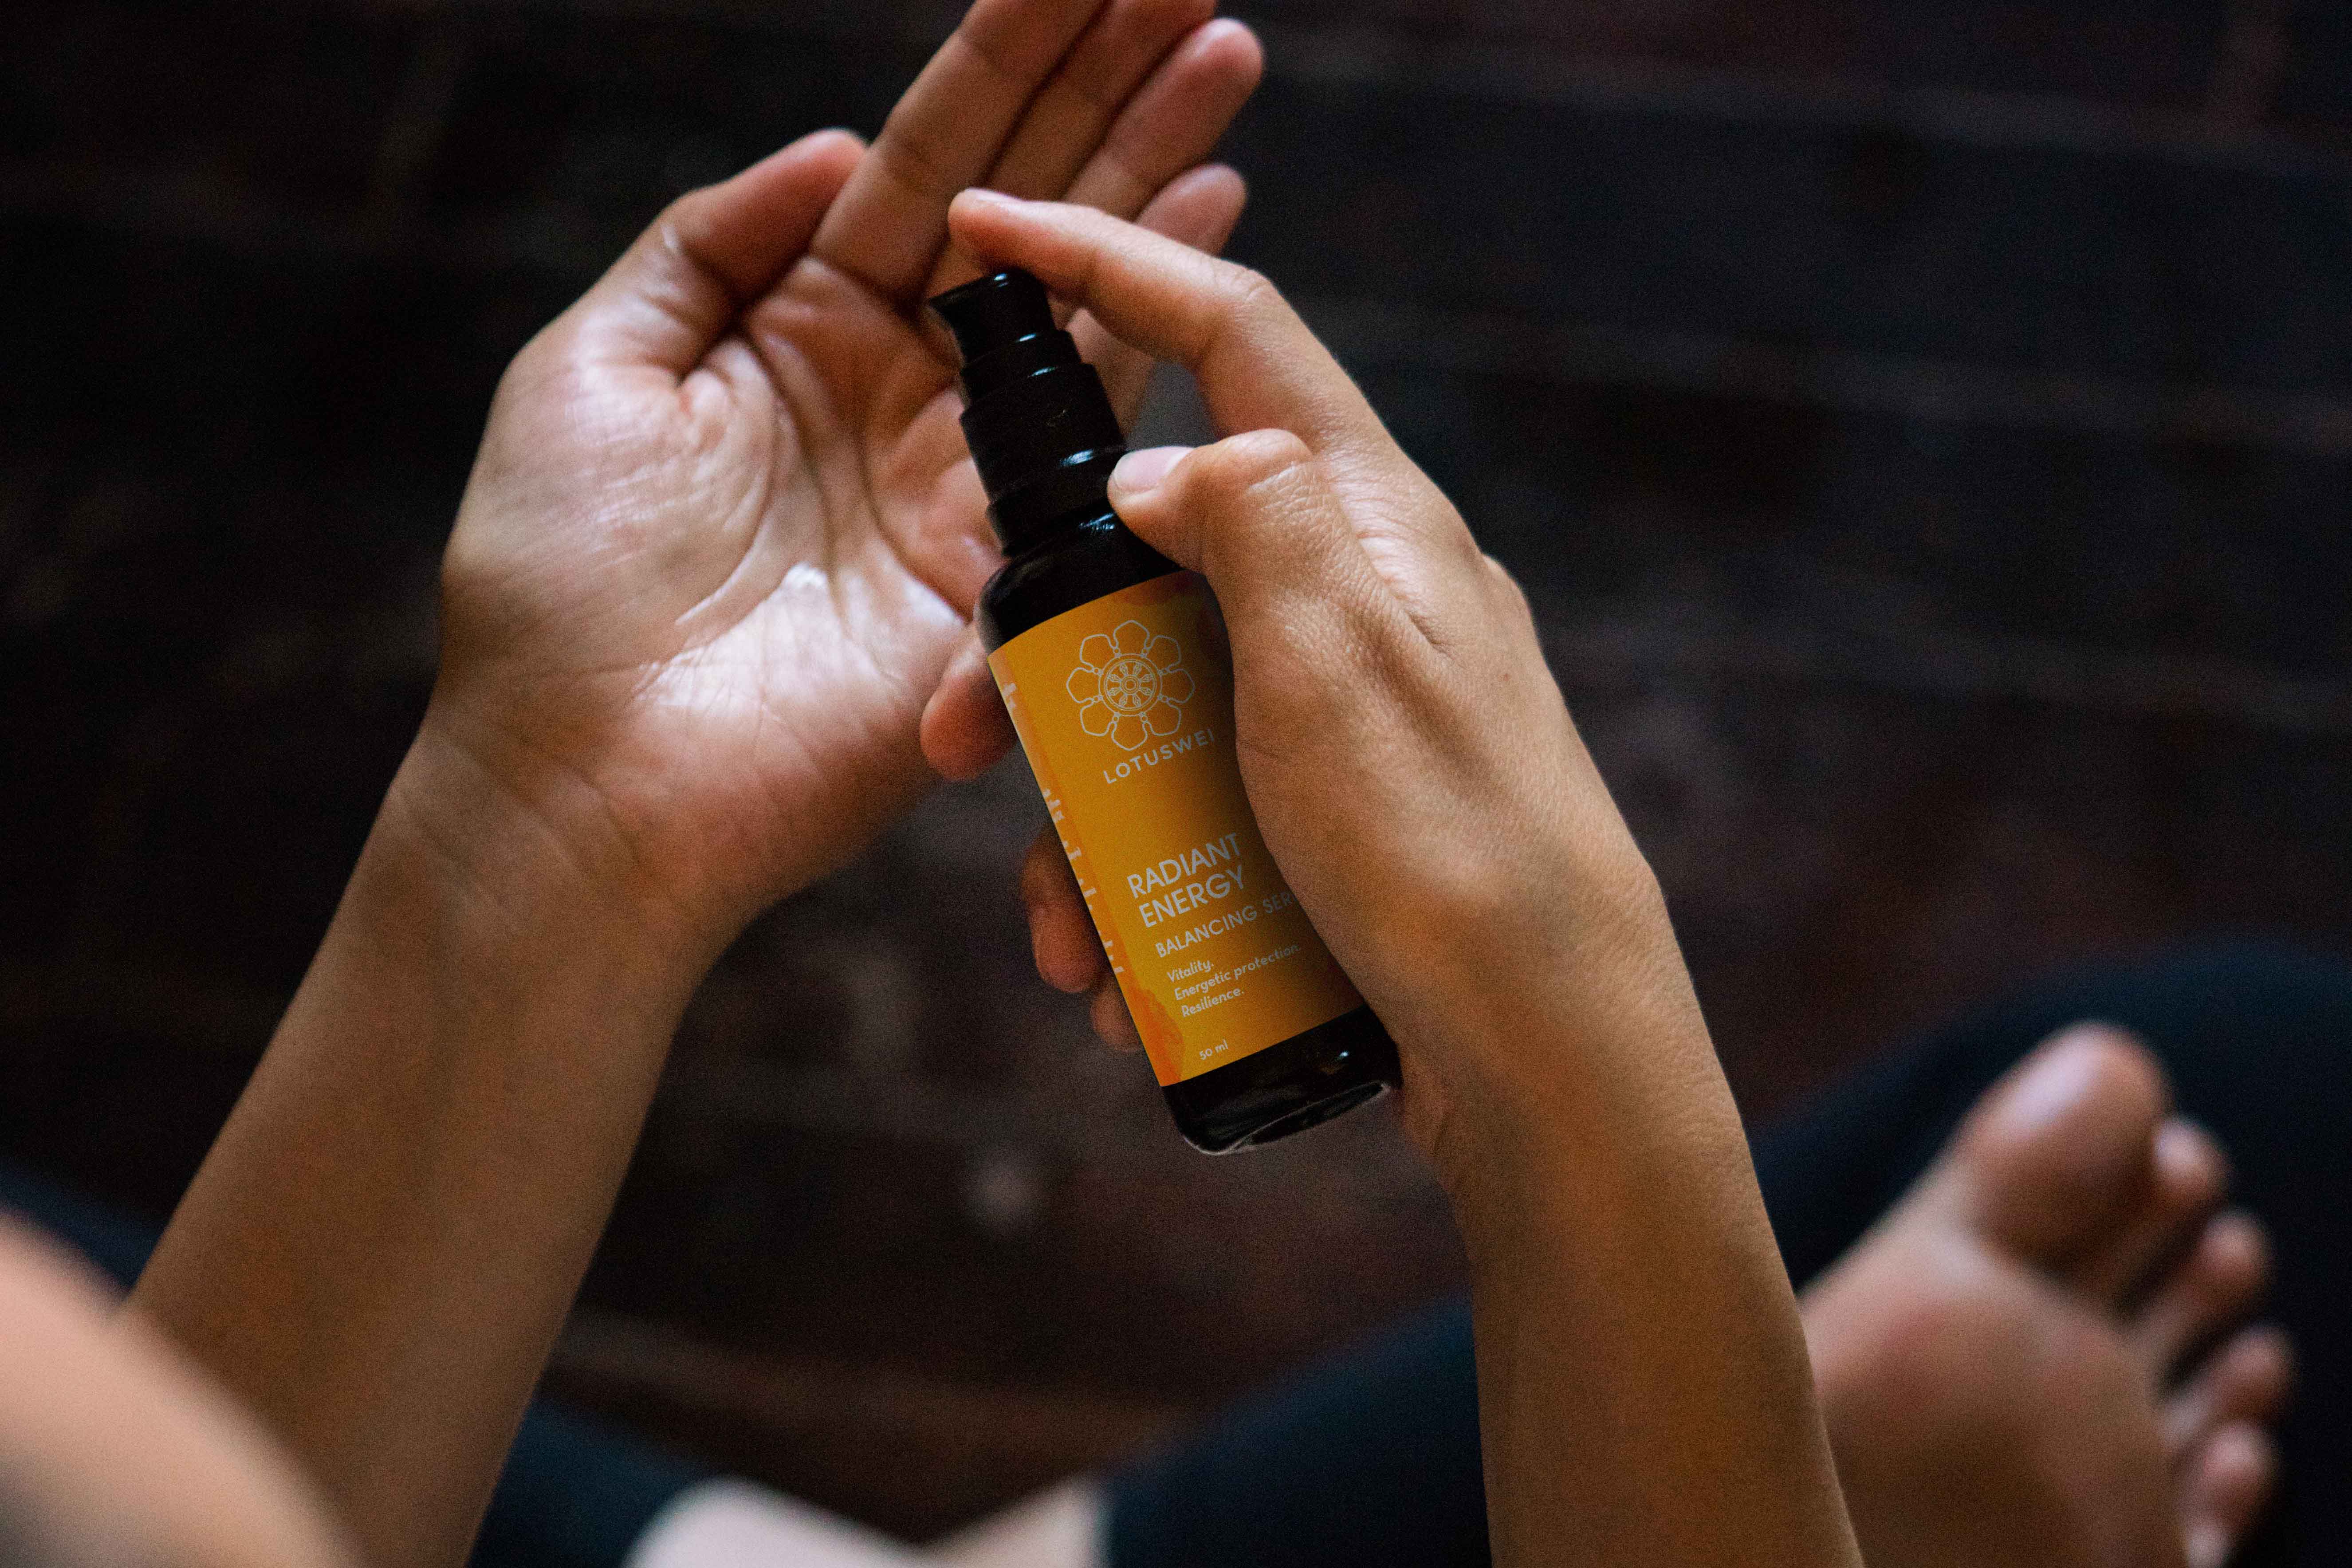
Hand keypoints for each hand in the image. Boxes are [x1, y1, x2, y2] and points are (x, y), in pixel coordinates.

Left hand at [416, 0, 1261, 963]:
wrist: (595, 778)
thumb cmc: (560, 586)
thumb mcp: (590, 372)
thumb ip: (707, 245)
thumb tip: (833, 148)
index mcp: (799, 323)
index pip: (930, 159)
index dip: (1008, 58)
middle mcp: (900, 381)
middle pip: (1029, 199)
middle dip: (1110, 83)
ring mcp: (966, 469)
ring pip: (1085, 287)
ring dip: (1159, 167)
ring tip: (1223, 53)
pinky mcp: (1011, 564)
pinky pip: (1103, 427)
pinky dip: (1160, 318)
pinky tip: (1216, 215)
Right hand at [922, 191, 1703, 1167]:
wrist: (1553, 1060)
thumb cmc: (1451, 855)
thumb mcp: (1335, 656)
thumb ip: (1251, 518)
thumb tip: (1158, 462)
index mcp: (1376, 521)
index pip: (1231, 332)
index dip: (1107, 263)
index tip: (987, 231)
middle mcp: (1366, 595)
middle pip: (1160, 550)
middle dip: (1041, 647)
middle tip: (955, 748)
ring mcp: (1356, 705)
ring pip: (1164, 697)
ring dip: (1089, 806)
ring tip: (1072, 936)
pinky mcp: (1344, 809)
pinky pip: (1207, 804)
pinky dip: (1149, 876)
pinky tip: (1130, 980)